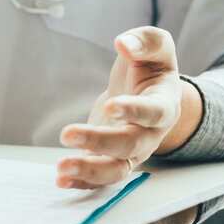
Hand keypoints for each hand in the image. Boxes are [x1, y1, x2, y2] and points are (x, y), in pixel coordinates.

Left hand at [57, 26, 200, 188]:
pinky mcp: (111, 160)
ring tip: (61, 167)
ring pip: (116, 170)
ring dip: (89, 171)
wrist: (146, 92)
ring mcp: (132, 152)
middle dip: (98, 141)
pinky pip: (100, 179)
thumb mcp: (155, 47)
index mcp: (163, 104)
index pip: (153, 112)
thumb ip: (145, 41)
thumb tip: (124, 44)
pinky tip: (60, 180)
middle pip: (129, 145)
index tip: (110, 106)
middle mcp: (150, 134)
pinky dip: (82, 182)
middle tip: (67, 134)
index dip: (133, 111)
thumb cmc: (149, 67)